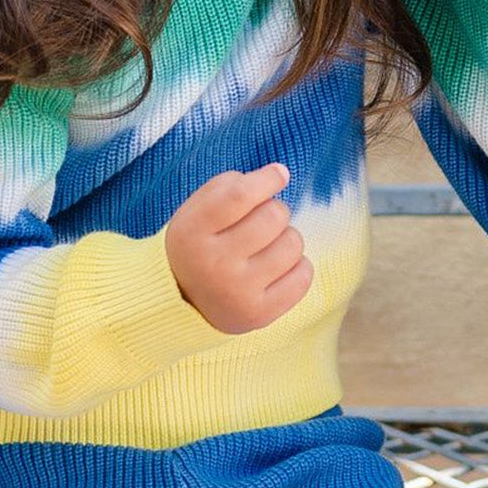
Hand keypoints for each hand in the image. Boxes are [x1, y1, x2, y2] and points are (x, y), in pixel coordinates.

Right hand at [165, 164, 310, 333]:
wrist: (184, 303)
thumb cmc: (200, 245)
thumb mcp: (197, 210)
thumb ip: (230, 186)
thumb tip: (279, 173)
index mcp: (192, 231)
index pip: (240, 195)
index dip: (267, 180)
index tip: (279, 175)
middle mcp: (214, 263)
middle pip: (273, 216)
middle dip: (276, 211)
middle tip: (264, 222)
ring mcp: (238, 291)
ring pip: (293, 244)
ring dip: (287, 238)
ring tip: (269, 247)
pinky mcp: (260, 314)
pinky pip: (303, 276)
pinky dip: (298, 265)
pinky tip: (279, 268)